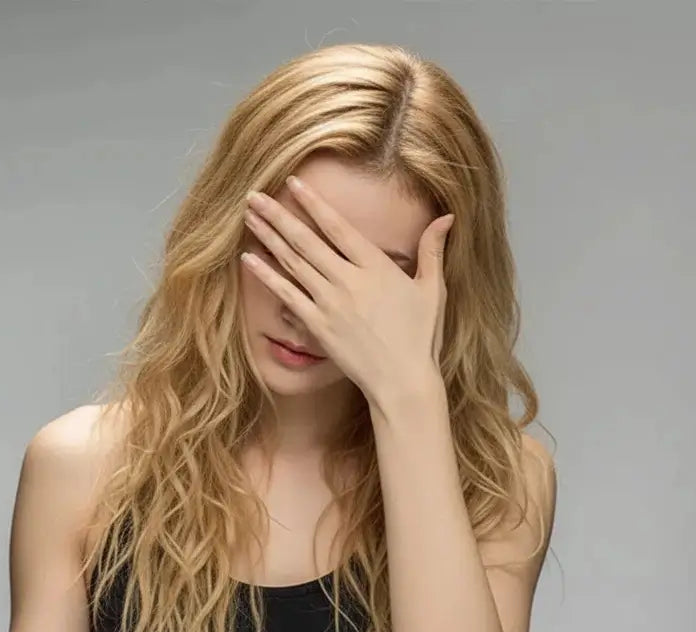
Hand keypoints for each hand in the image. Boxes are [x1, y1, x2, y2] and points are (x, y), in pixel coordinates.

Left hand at [239, 175, 453, 400]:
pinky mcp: (317, 326)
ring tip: (248, 216)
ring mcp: (330, 304)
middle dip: (278, 215)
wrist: (402, 382)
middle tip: (254, 195)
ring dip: (268, 237)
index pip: (338, 228)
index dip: (313, 204)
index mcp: (376, 268)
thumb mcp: (433, 290)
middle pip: (306, 241)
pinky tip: (249, 259)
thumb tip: (447, 216)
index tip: (292, 184)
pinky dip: (267, 276)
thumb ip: (433, 250)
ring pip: (292, 263)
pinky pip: (287, 295)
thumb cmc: (421, 337)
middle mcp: (349, 281)